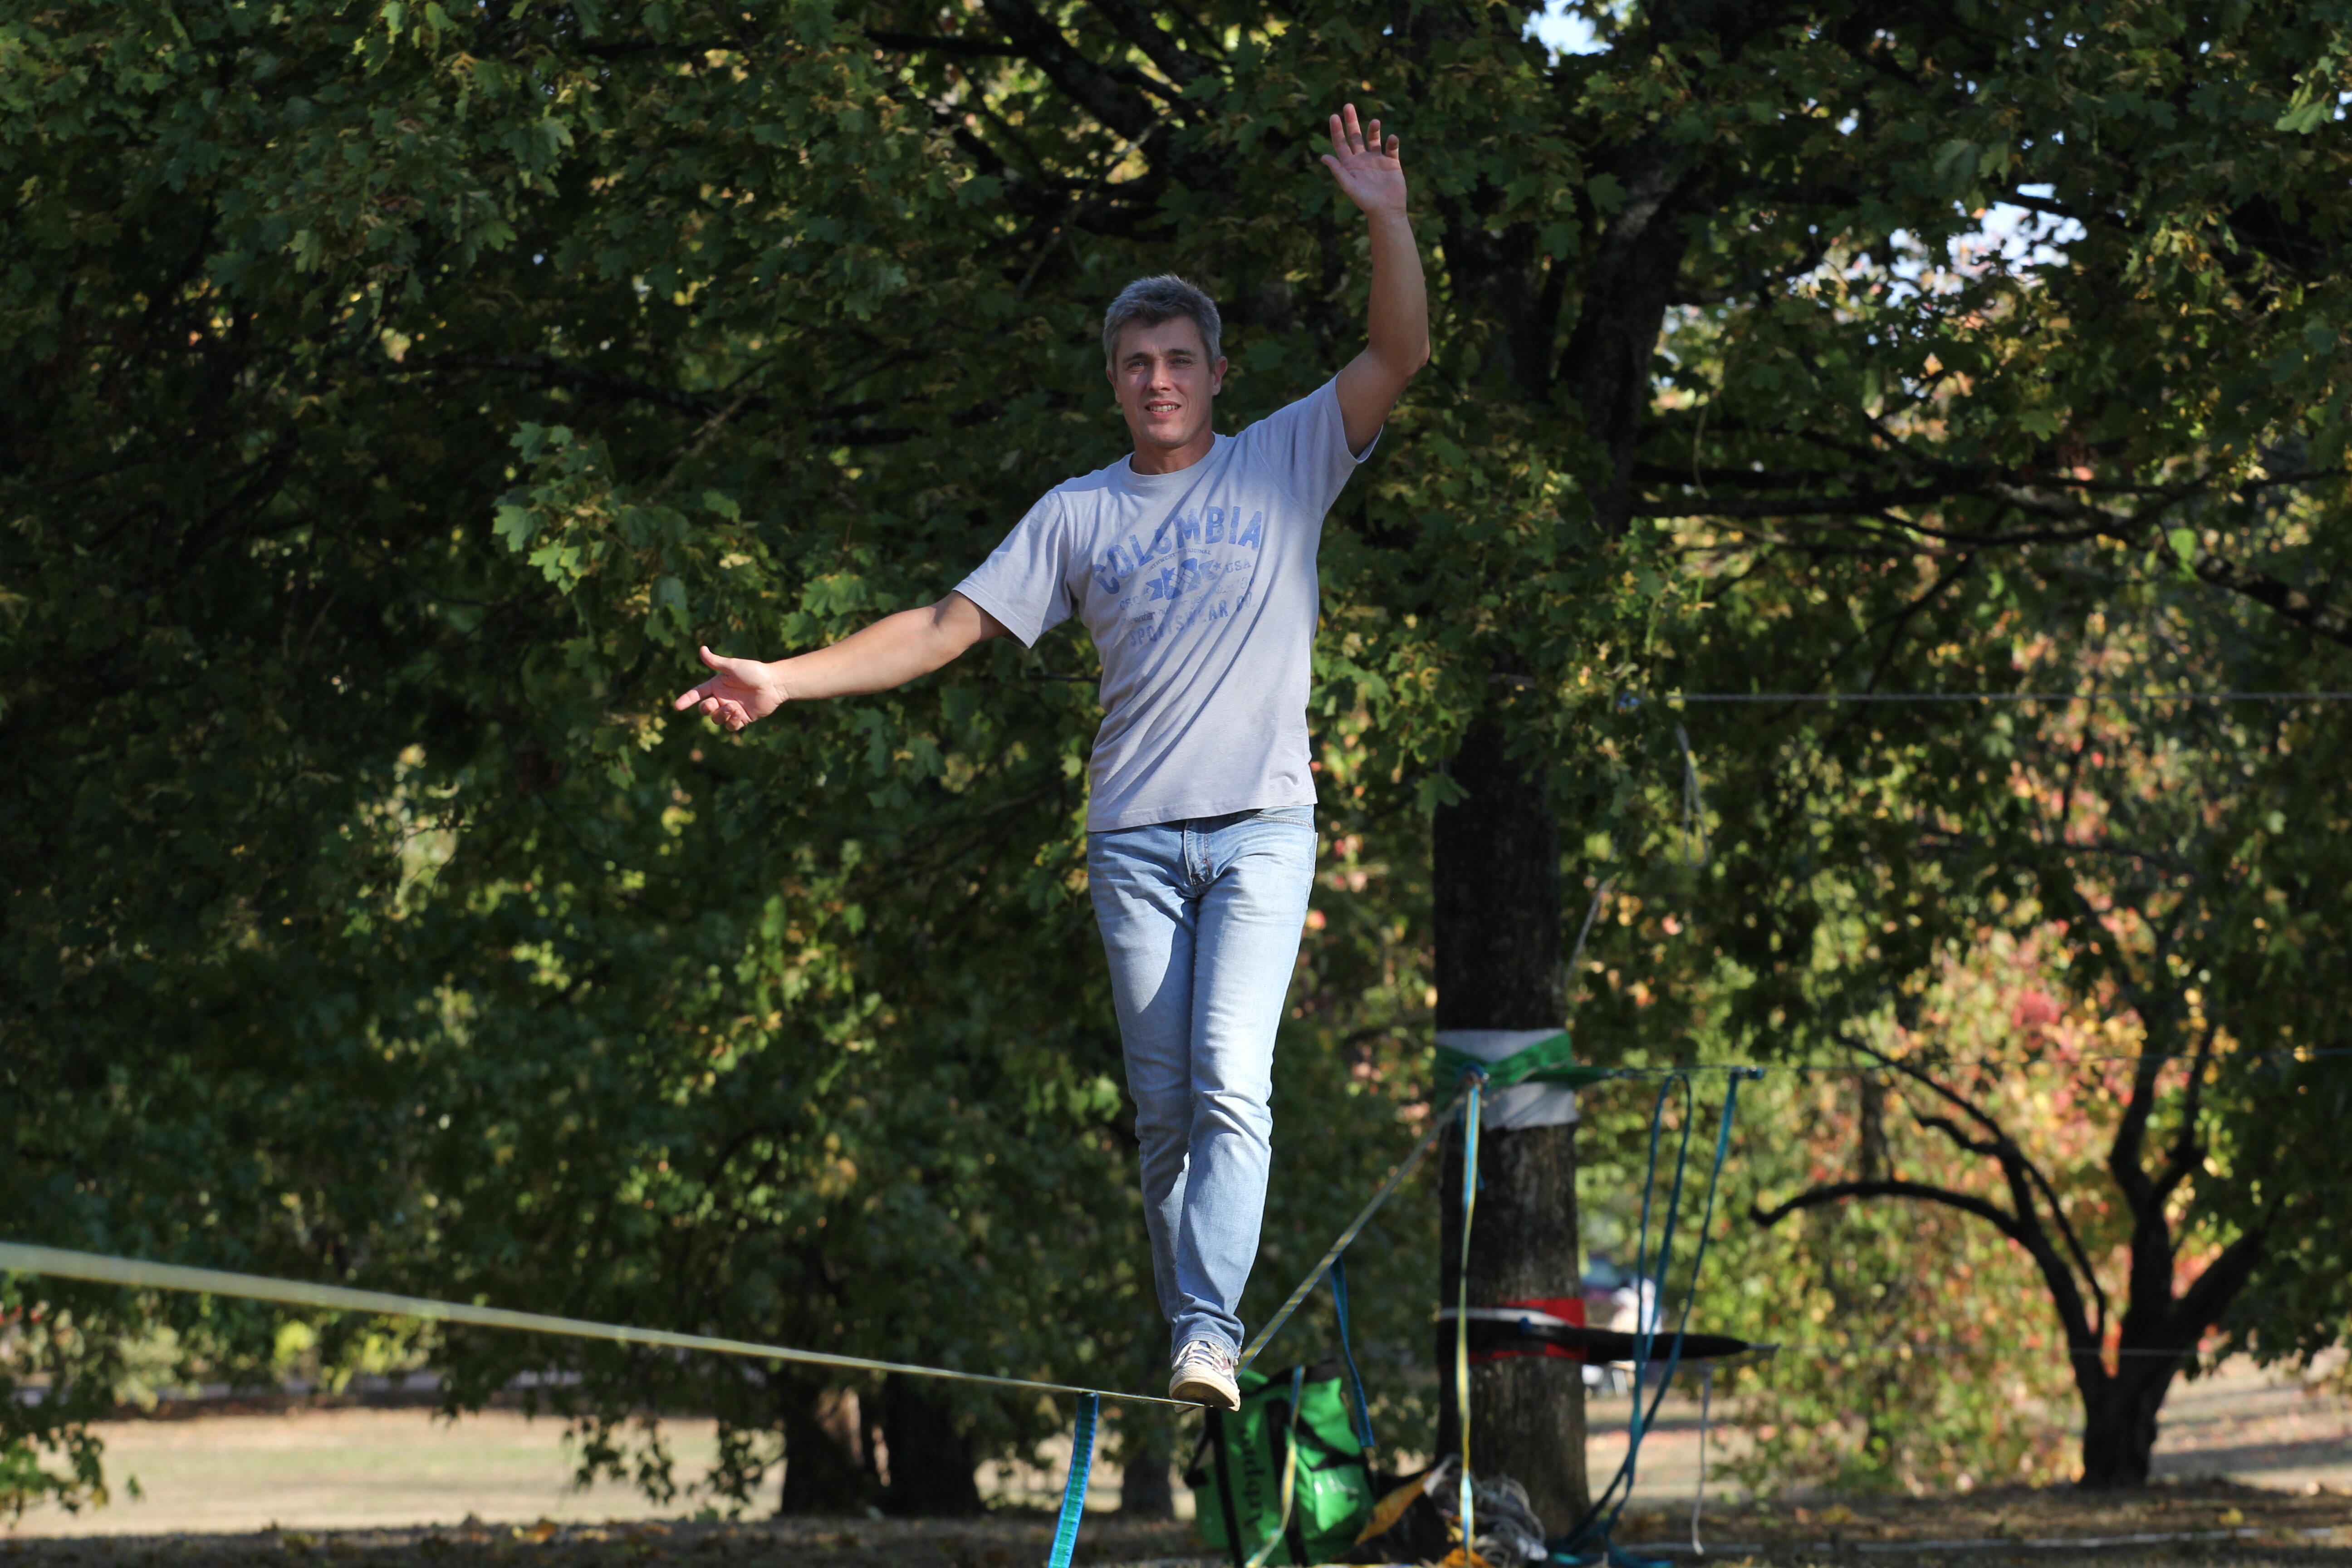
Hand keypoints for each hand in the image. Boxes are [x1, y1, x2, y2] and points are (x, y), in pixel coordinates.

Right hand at [672, 645, 786, 730]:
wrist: (773, 683)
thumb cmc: (753, 671)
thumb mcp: (732, 666)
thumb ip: (715, 661)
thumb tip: (701, 649)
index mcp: (717, 685)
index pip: (697, 693)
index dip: (687, 699)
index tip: (677, 706)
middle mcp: (722, 698)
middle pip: (705, 709)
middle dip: (706, 708)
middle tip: (715, 704)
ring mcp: (732, 709)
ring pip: (717, 719)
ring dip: (721, 715)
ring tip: (734, 708)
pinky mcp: (742, 718)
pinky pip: (731, 726)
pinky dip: (731, 722)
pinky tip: (739, 714)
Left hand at [1320, 103, 1406, 218]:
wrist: (1386, 211)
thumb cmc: (1365, 201)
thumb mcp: (1349, 186)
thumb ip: (1338, 171)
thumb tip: (1324, 156)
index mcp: (1350, 164)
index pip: (1341, 144)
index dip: (1337, 130)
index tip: (1334, 116)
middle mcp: (1362, 159)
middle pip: (1355, 136)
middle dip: (1352, 121)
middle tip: (1348, 106)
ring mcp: (1377, 160)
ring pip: (1374, 139)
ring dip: (1374, 130)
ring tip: (1375, 122)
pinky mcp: (1392, 162)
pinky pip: (1392, 148)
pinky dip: (1392, 142)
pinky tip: (1392, 138)